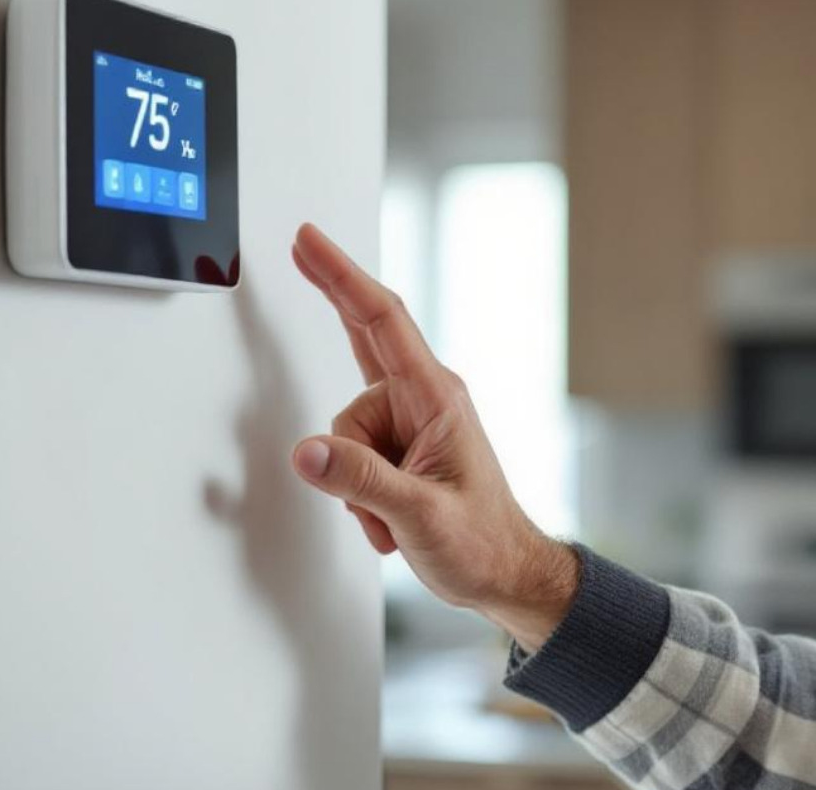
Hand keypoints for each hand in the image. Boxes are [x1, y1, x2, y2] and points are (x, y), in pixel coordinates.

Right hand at [288, 223, 578, 651]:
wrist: (506, 575)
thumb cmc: (483, 542)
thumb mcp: (419, 514)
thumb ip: (360, 480)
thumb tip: (309, 452)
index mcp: (436, 397)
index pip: (380, 321)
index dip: (340, 276)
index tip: (309, 241)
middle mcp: (423, 400)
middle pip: (354, 372)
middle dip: (342, 404)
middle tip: (321, 323)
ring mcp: (412, 424)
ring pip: (344, 431)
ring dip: (357, 482)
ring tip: (397, 514)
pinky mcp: (401, 449)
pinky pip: (352, 455)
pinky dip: (361, 494)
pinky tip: (392, 518)